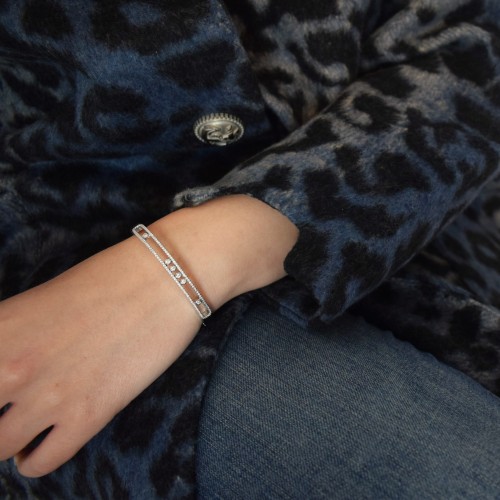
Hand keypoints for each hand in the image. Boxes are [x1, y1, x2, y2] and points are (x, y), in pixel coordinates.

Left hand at [0, 235, 200, 476]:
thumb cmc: (108, 279)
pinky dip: (35, 458)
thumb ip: (8, 335)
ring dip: (10, 438)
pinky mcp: (88, 416)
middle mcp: (10, 366)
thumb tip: (3, 369)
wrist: (164, 279)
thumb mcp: (40, 299)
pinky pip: (40, 462)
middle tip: (13, 404)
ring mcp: (49, 396)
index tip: (2, 388)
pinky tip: (45, 440)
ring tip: (26, 425)